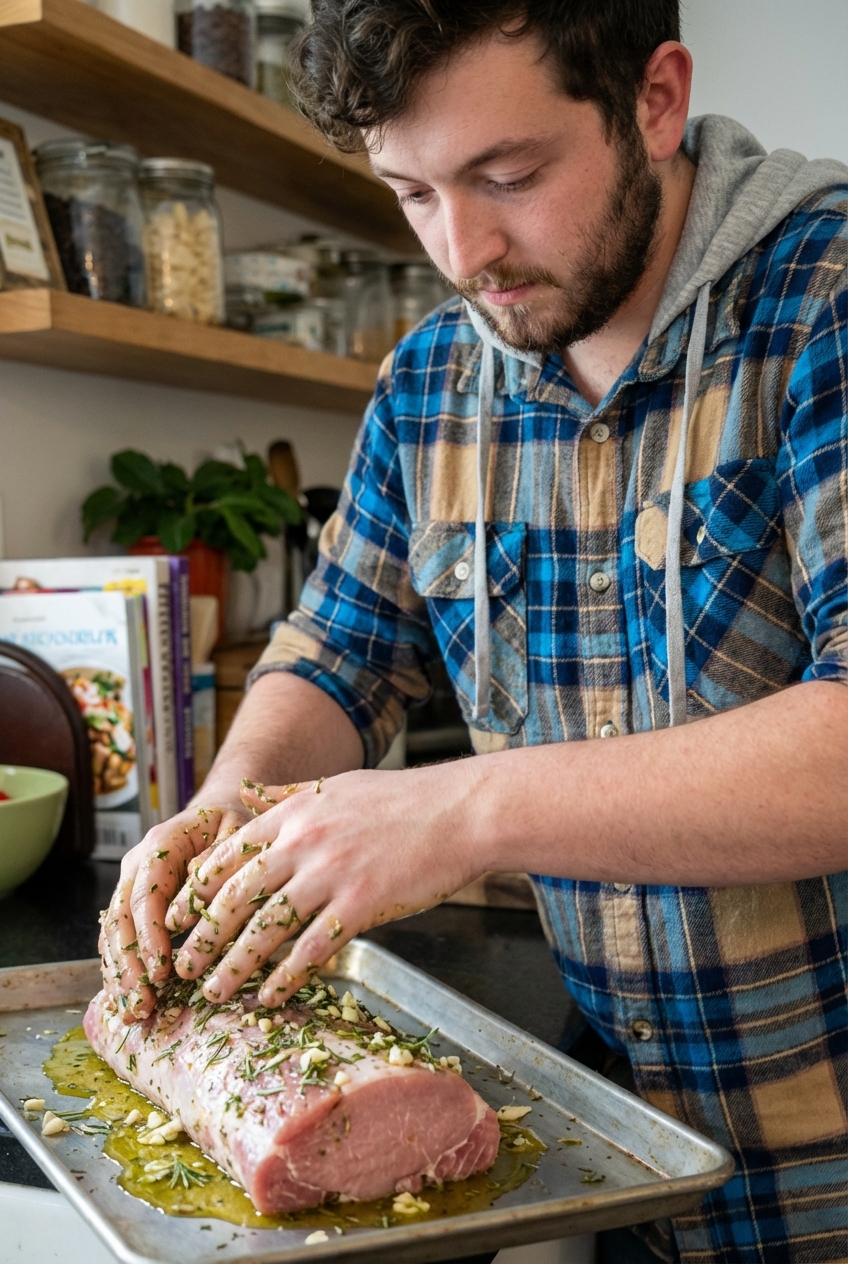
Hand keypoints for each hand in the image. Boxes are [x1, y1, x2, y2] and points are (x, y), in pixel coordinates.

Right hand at [99, 795, 252, 1021]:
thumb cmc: (232, 824)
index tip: (160, 970)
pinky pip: (117, 939)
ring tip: (134, 1011)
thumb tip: (195, 892)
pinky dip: (119, 970)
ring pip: (113, 934)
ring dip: (120, 975)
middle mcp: (135, 865)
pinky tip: (127, 1000)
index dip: (150, 935)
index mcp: (160, 845)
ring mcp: (129, 884)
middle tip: (143, 1004)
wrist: (218, 814)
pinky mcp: (132, 904)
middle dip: (129, 966)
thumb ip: (219, 858)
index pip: (146, 894)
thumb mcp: (237, 830)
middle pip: (121, 919)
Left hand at [166, 764, 480, 1008]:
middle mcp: (303, 842)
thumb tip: (247, 791)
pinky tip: (270, 996)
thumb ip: (287, 794)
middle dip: (203, 936)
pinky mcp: (360, 904)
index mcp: (294, 813)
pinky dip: (286, 976)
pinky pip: (312, 948)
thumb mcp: (335, 785)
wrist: (459, 812)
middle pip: (236, 896)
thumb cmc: (402, 799)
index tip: (178, 916)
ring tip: (214, 992)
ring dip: (234, 966)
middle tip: (181, 966)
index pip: (229, 853)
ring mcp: (330, 874)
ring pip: (266, 929)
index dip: (197, 889)